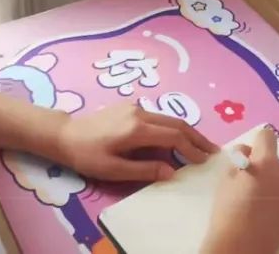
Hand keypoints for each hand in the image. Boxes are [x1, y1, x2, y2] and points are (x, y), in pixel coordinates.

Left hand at [57, 104, 217, 181]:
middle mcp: (140, 113)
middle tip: (212, 150)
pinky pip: (158, 117)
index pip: (174, 136)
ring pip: (169, 118)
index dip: (191, 148)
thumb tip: (172, 171)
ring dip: (186, 132)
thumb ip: (144, 169)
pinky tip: (176, 138)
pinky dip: (173, 128)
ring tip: (199, 145)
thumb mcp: (113, 169)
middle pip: (177, 123)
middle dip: (197, 137)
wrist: (65, 134)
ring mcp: (135, 107)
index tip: (204, 160)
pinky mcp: (130, 107)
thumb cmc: (87, 155)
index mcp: (137, 129)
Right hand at [201, 128, 278, 253]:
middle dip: (264, 166)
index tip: (250, 154)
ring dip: (272, 181)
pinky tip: (267, 212)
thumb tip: (246, 151)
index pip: (267, 136)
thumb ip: (238, 161)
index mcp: (265, 162)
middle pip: (274, 160)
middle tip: (249, 183)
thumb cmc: (228, 211)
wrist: (241, 246)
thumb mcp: (225, 180)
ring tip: (258, 201)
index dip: (258, 142)